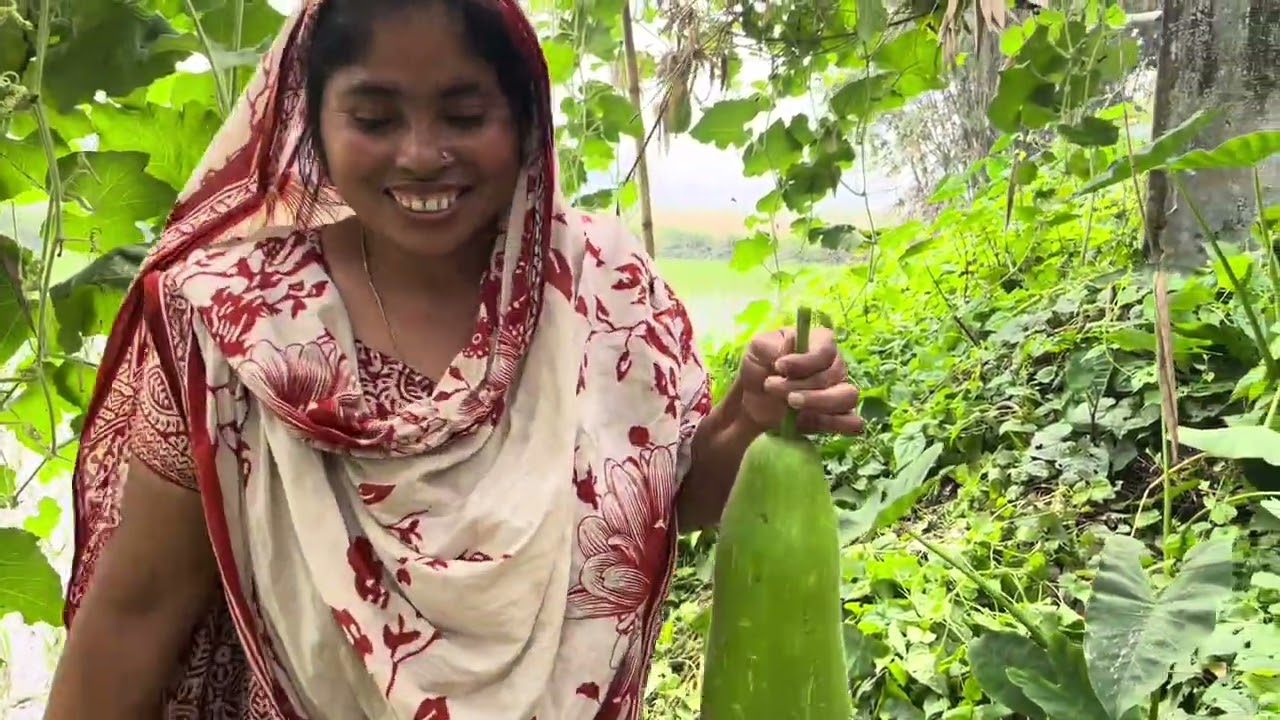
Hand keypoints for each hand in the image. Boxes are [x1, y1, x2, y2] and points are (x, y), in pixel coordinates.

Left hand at [736, 324, 863, 435]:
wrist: (752, 400)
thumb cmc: (759, 367)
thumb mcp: (758, 348)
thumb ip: (770, 345)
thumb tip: (784, 357)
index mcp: (820, 342)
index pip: (826, 350)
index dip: (805, 361)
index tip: (779, 367)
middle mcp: (835, 365)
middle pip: (834, 375)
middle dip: (800, 384)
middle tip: (772, 386)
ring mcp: (839, 391)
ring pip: (847, 397)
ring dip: (817, 402)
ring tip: (790, 405)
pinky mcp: (836, 417)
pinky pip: (851, 422)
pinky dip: (835, 424)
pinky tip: (808, 420)